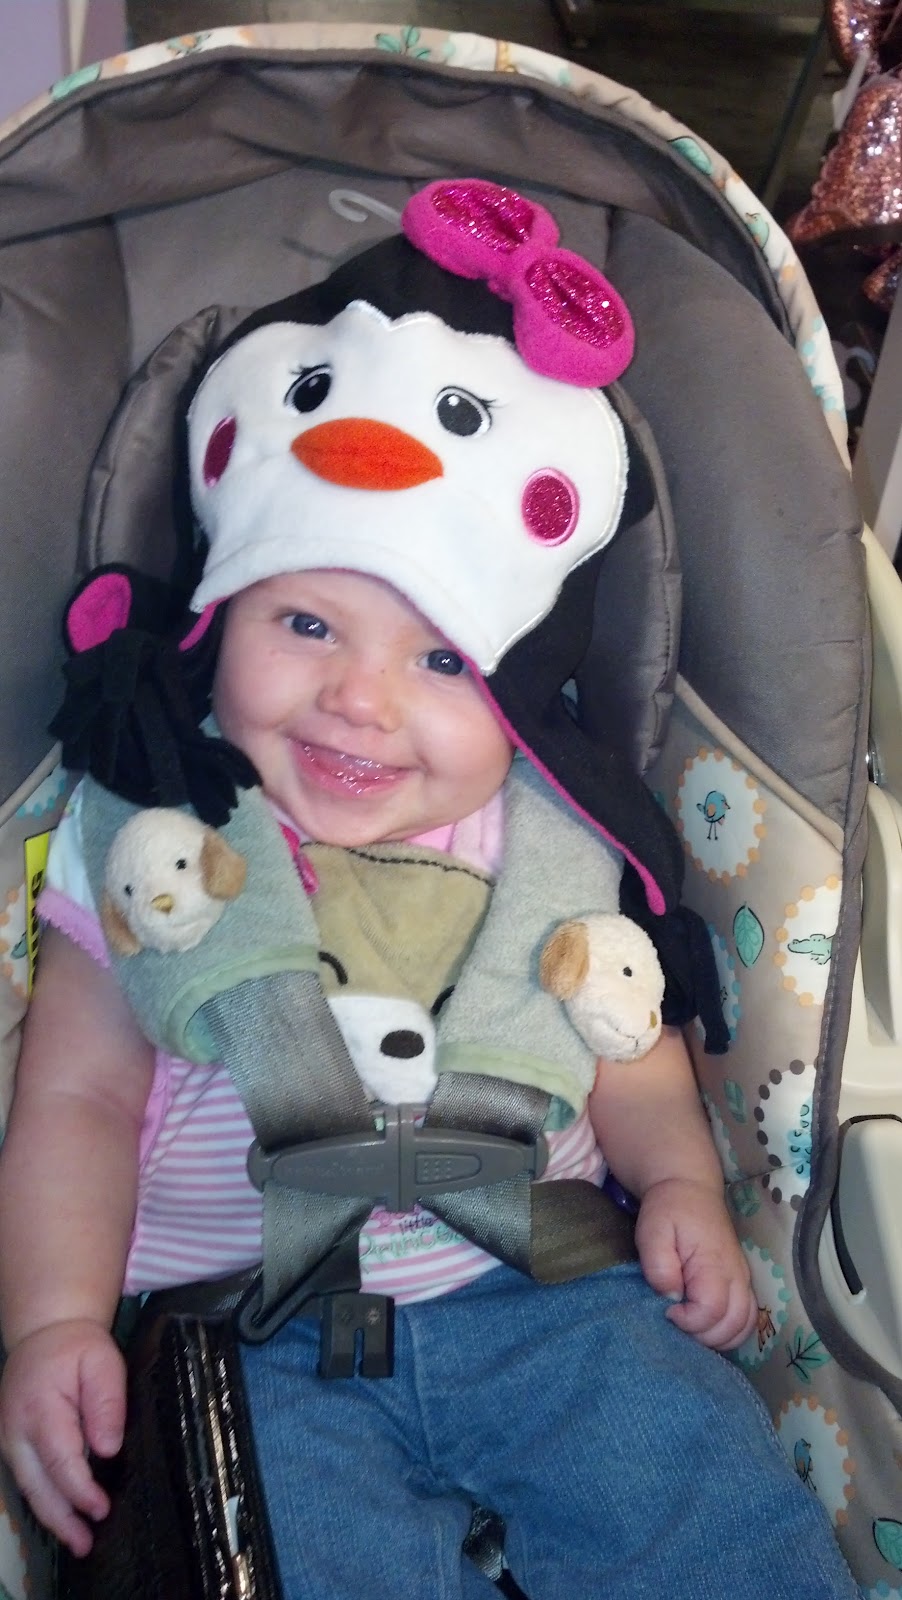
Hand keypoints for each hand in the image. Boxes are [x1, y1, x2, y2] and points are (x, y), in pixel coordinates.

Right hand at [0, 1319, 125, 1554]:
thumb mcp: (101, 1362)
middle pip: (37, 1485)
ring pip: (29, 1488)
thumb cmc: (77, 1348)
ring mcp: (9, 1441)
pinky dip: (45, 1501)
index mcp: (39, 1409)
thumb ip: (106, 1403)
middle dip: (62, 1519)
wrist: (43, 1333)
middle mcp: (16, 1432)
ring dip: (52, 1518)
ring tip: (79, 1542)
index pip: (60, 1460)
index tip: (102, 1509)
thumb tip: (108, 1449)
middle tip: (86, 1544)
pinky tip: (64, 1518)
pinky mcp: (12, 1446)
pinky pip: (28, 1480)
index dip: (80, 1490)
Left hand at [635, 1177, 756, 1350]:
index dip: (688, 1321)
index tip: (666, 1310)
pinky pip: (745, 1319)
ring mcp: (743, 1281)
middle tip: (676, 1323)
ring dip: (717, 1338)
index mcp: (714, 1263)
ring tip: (689, 1326)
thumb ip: (659, 1265)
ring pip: (743, 1327)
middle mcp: (736, 1276)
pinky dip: (727, 1332)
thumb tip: (670, 1298)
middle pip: (733, 1326)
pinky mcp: (741, 1283)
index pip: (712, 1310)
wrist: (689, 1188)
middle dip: (702, 1336)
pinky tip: (703, 1326)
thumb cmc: (668, 1210)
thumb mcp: (653, 1231)